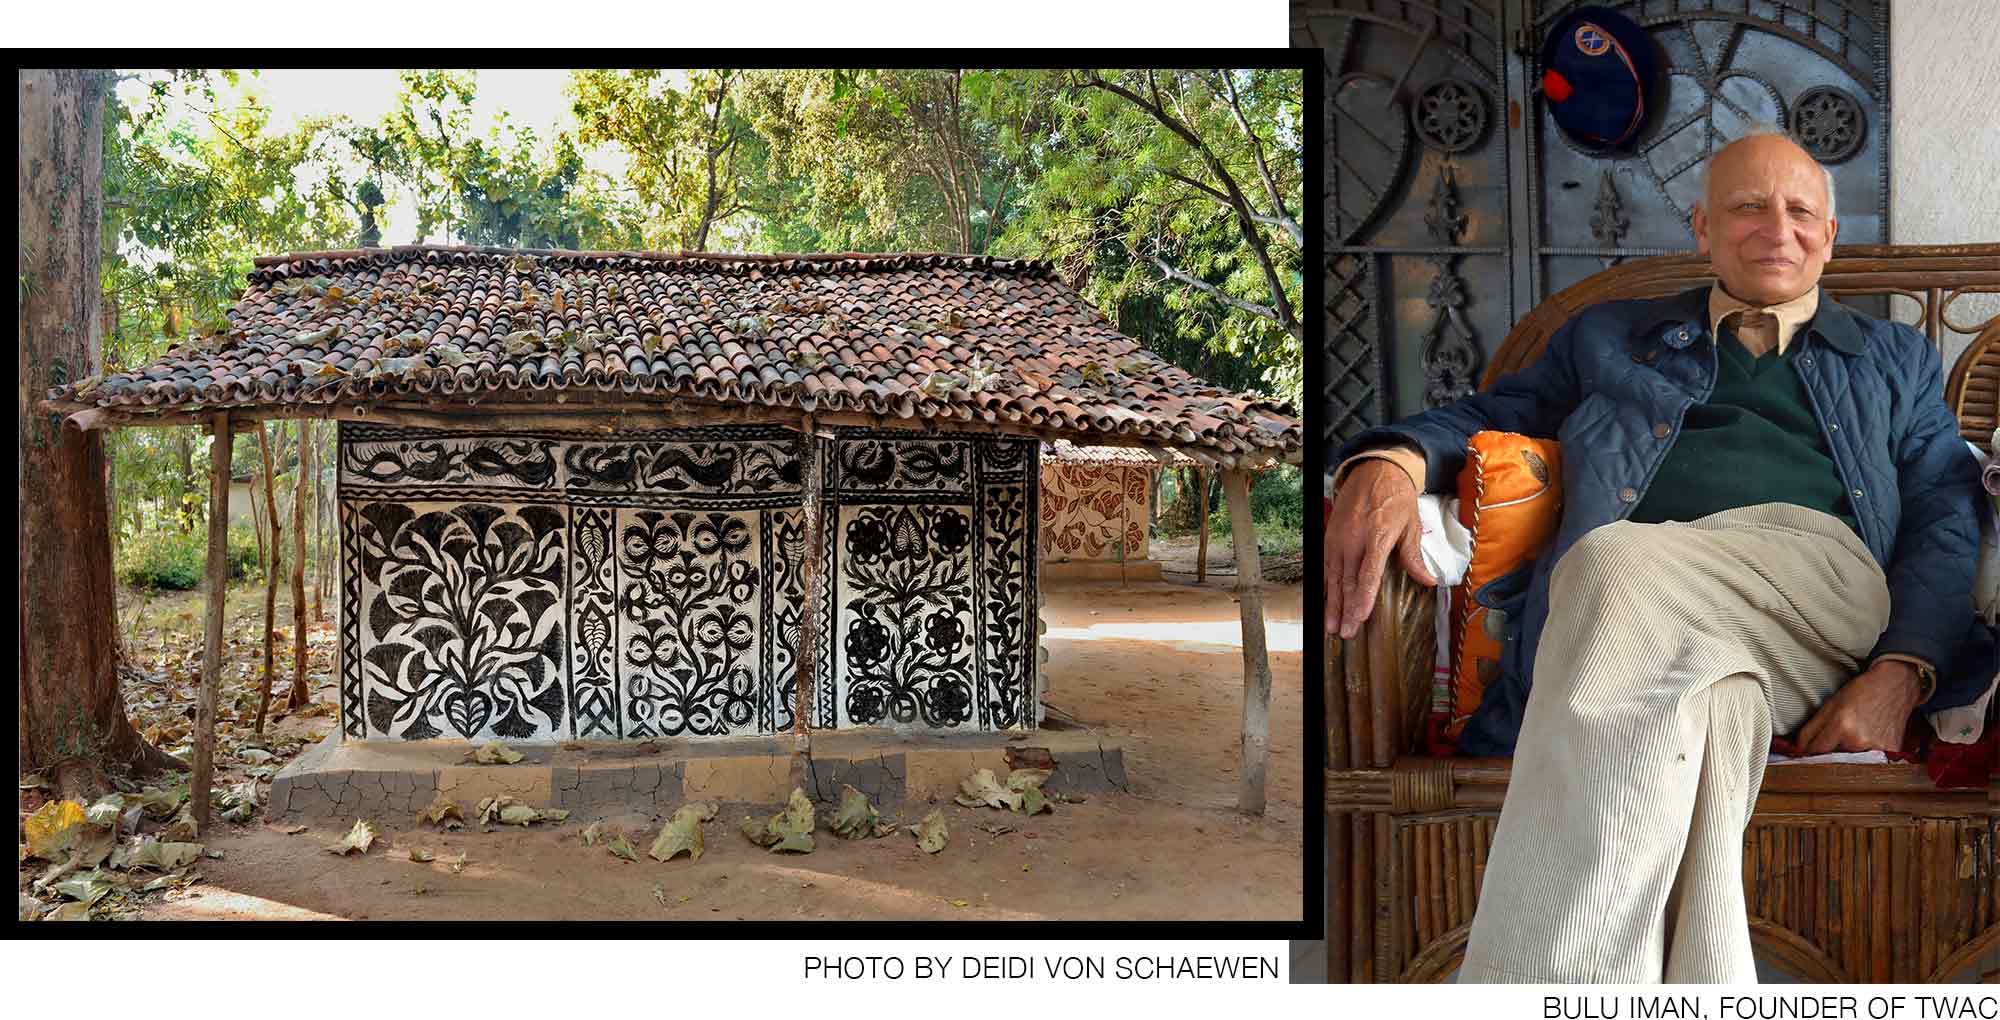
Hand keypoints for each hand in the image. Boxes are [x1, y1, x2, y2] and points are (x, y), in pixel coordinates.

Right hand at [1325, 459, 1437, 639]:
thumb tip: (1427, 580)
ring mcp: (1338, 539)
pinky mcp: (1329, 538)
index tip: (1359, 617)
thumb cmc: (1394, 497)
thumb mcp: (1410, 524)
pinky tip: (1326, 603)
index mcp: (1377, 536)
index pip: (1368, 573)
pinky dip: (1326, 588)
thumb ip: (1414, 555)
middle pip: (1348, 581)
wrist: (1372, 471)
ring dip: (1332, 604)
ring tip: (1332, 626)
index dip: (1363, 597)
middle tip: (1345, 633)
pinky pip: (1326, 568)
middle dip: (1346, 610)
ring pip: (1334, 578)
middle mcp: (1353, 540)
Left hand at [1795, 660, 1923, 753]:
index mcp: (1841, 725)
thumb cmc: (1861, 692)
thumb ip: (1810, 730)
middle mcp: (1859, 740)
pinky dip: (1864, 755)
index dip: (1808, 751)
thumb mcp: (1829, 705)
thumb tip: (1799, 750)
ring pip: (1850, 763)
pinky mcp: (1892, 753)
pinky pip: (1870, 762)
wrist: (1895, 685)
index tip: (1807, 749)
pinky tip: (1867, 739)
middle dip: (1828, 754)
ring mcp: (1877, 749)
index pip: (1815, 751)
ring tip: (1854, 736)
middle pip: (1832, 760)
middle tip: (1835, 739)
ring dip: (1847, 755)